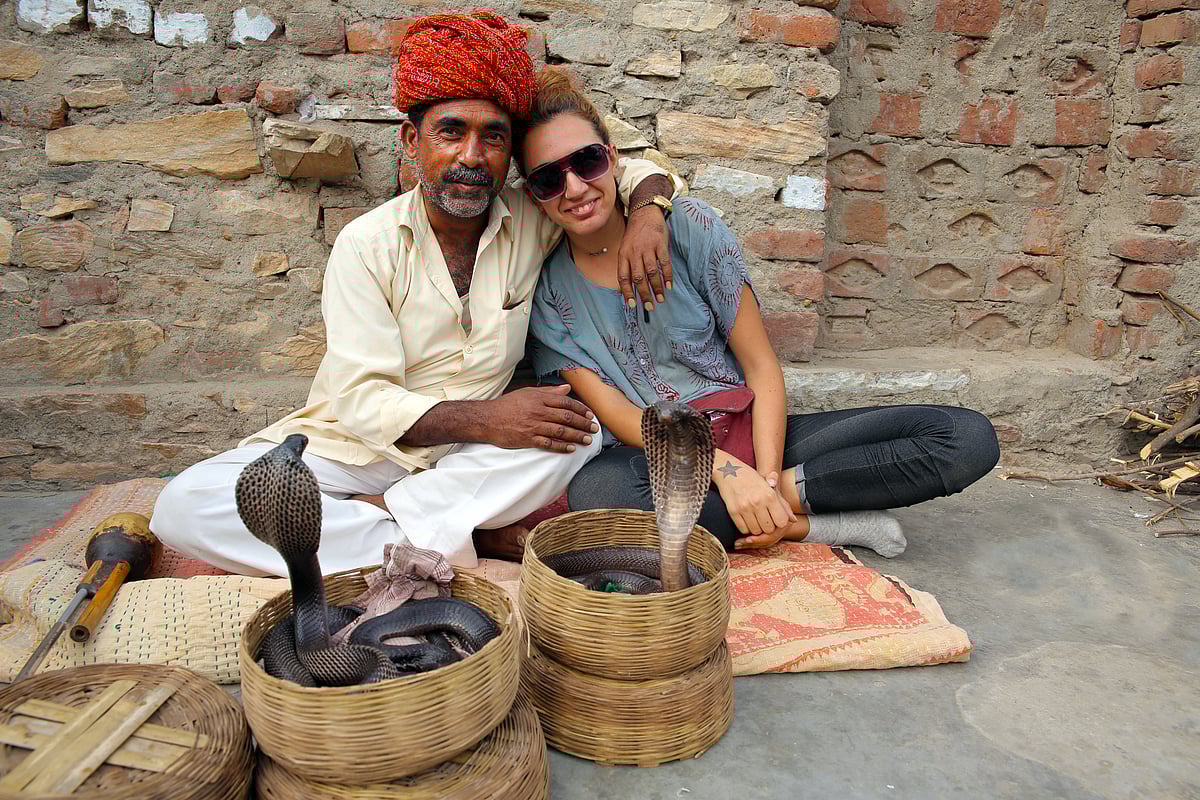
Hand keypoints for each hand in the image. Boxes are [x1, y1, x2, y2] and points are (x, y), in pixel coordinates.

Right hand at [483, 385, 598, 452]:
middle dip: (583, 424)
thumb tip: (567, 389)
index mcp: (539, 399)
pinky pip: (548, 444)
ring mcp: (534, 426)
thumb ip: (549, 391)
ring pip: (561, 431)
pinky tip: (571, 449)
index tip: (590, 415)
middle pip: (567, 417)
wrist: (487, 419)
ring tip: (587, 440)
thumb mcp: (528, 393)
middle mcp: (539, 412)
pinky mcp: (528, 439)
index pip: (566, 402)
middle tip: (594, 428)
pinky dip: (561, 447)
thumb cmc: (507, 405)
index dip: (581, 409)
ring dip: (577, 436)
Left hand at [617, 207, 671, 311]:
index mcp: (623, 255)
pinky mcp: (660, 244)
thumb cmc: (634, 235)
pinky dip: (667, 275)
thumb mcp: (624, 250)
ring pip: (652, 272)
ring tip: (660, 299)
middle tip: (649, 307)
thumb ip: (624, 269)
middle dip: (644, 294)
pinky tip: (669, 286)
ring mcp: (648, 248)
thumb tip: (620, 291)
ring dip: (656, 288)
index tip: (631, 304)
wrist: (644, 213)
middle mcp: (634, 252)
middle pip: (638, 277)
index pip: (623, 277)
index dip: (627, 292)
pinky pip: (664, 263)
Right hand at [713, 458, 794, 537]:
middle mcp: (758, 502)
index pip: (782, 522)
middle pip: (769, 529)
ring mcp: (744, 507)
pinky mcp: (733, 511)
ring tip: (755, 519)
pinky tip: (746, 519)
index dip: (779, 523)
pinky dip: (746, 527)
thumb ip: (783, 504)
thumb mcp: (770, 488)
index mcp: (770, 496)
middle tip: (764, 520)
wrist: (729, 471)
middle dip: (768, 527)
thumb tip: (794, 520)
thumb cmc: (752, 480)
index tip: (775, 519)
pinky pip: (743, 529)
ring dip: (756, 528)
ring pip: (756, 531)